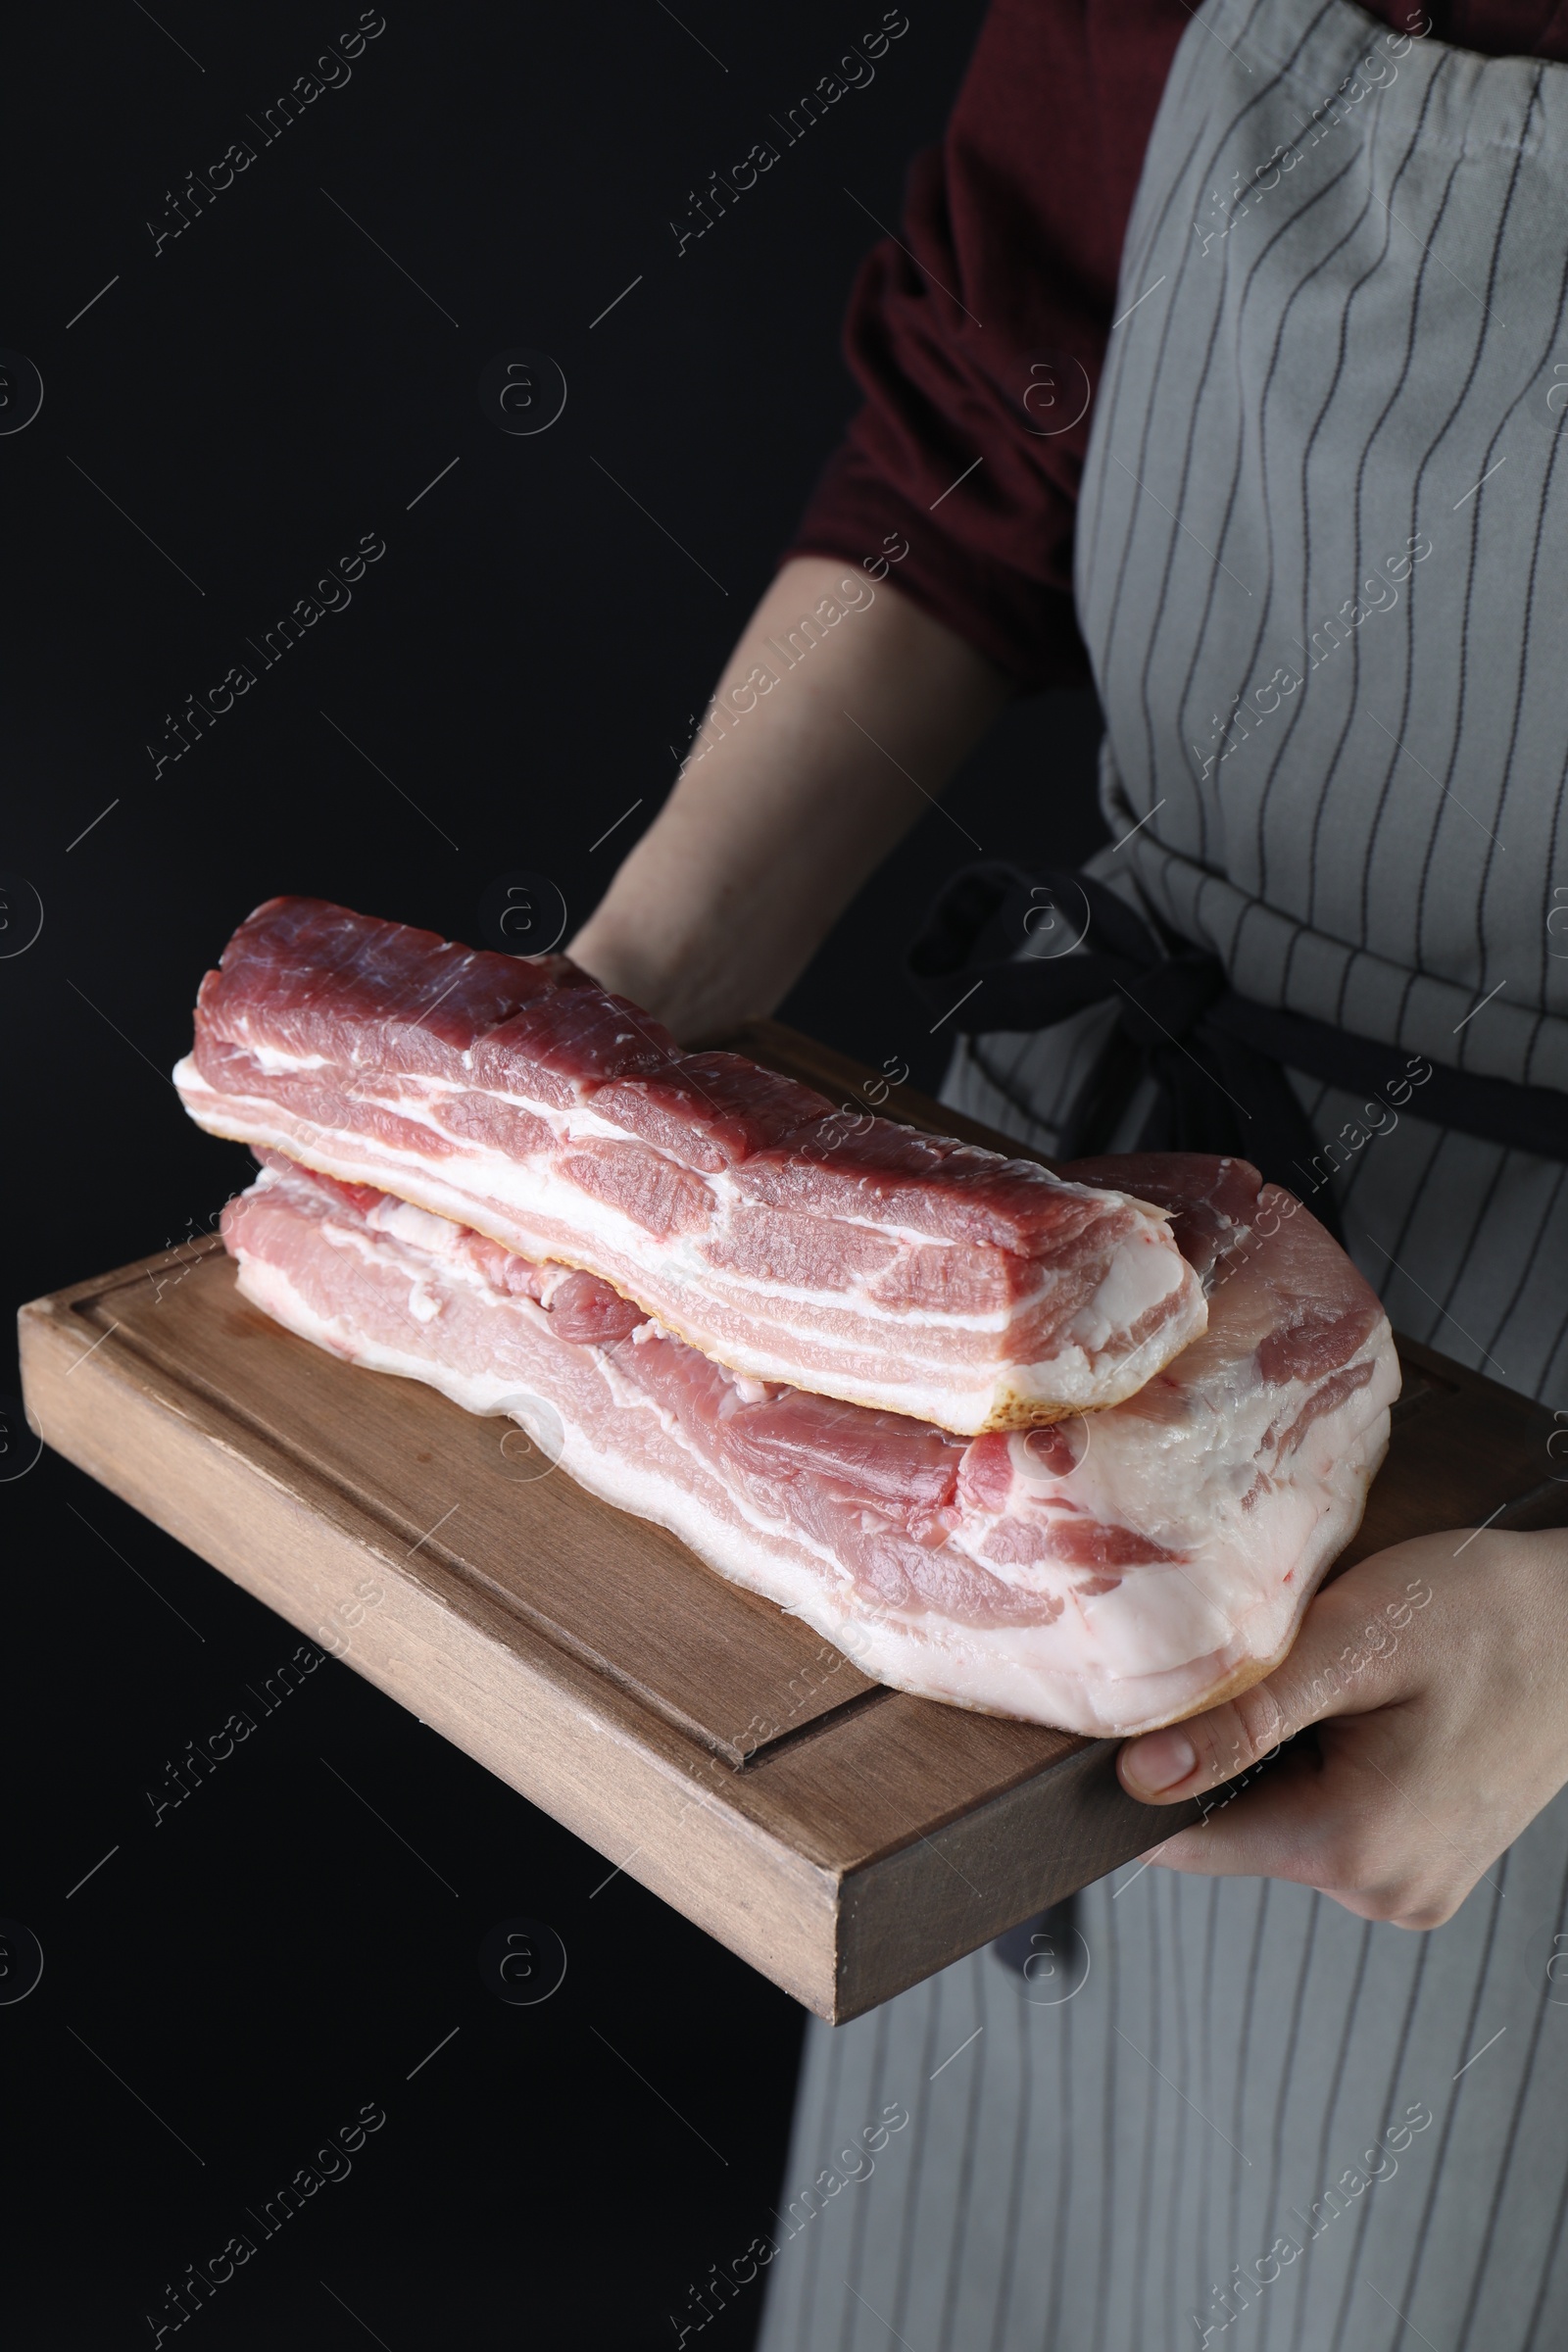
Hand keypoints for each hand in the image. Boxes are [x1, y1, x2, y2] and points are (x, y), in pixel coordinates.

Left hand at [1116, 1526, 1567, 1927]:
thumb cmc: (1488, 1615)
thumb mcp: (1353, 1641)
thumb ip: (1243, 1716)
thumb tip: (1141, 1775)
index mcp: (1354, 1846)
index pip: (1186, 1842)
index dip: (1146, 1775)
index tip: (1153, 1711)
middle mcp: (1381, 1890)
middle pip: (1235, 1828)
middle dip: (1231, 1752)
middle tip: (1287, 1671)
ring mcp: (1410, 1887)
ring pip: (1282, 1823)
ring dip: (1283, 1758)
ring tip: (1344, 1689)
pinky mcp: (1426, 1866)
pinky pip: (1334, 1824)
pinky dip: (1328, 1770)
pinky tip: (1371, 1716)